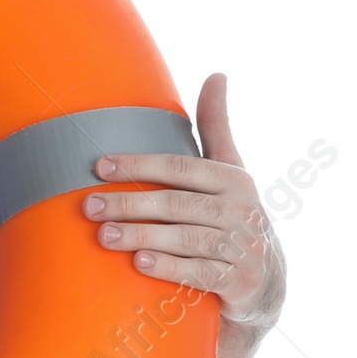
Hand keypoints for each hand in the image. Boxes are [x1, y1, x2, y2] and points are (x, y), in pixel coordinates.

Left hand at [81, 73, 284, 328]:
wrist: (267, 283)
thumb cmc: (234, 217)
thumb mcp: (230, 172)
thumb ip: (216, 128)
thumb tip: (217, 74)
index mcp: (234, 180)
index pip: (180, 167)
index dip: (139, 165)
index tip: (99, 166)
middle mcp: (242, 211)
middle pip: (177, 204)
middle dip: (131, 204)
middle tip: (89, 207)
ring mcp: (243, 248)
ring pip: (186, 238)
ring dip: (142, 235)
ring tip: (104, 235)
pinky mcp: (240, 283)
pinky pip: (200, 274)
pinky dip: (170, 268)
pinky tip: (139, 263)